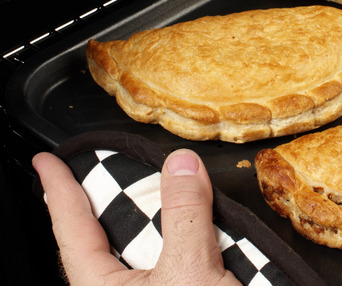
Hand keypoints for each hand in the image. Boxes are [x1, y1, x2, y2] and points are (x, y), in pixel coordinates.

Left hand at [32, 149, 239, 285]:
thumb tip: (180, 166)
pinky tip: (203, 227)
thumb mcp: (190, 272)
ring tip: (168, 193)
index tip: (46, 162)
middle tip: (105, 169)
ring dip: (160, 218)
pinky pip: (179, 258)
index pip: (73, 229)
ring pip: (146, 246)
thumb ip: (184, 215)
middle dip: (107, 203)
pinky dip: (189, 236)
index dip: (59, 190)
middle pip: (105, 237)